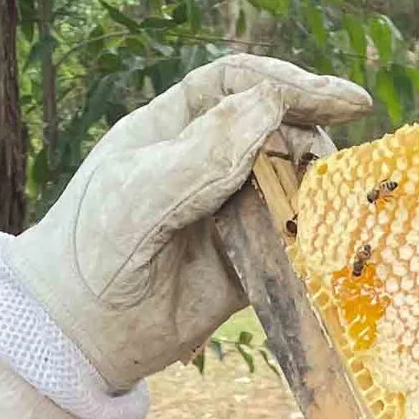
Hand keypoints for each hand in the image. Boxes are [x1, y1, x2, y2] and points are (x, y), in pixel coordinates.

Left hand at [0, 53, 368, 394]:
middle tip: (323, 165)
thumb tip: (272, 109)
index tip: (340, 101)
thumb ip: (203, 154)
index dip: (291, 83)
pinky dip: (312, 241)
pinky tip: (322, 244)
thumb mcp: (140, 193)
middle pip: (278, 129)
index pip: (242, 85)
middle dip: (308, 139)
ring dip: (315, 190)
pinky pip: (291, 243)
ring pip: (291, 184)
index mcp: (176, 126)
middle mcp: (209, 161)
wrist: (79, 334)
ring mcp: (231, 211)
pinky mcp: (247, 262)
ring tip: (321, 206)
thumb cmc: (93, 249)